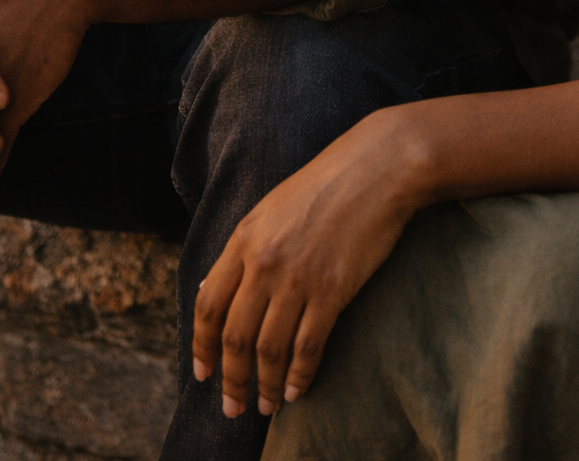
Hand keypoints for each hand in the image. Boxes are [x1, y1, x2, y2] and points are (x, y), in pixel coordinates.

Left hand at [193, 107, 425, 417]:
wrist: (376, 169)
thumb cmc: (324, 185)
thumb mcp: (270, 209)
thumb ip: (242, 250)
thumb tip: (210, 293)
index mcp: (244, 239)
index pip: (208, 306)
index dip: (202, 346)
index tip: (202, 374)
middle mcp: (265, 262)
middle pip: (236, 337)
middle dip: (231, 380)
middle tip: (232, 408)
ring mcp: (298, 278)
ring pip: (270, 349)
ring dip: (265, 385)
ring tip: (266, 407)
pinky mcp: (333, 290)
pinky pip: (308, 346)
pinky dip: (300, 375)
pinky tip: (297, 391)